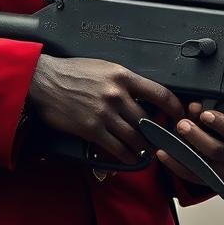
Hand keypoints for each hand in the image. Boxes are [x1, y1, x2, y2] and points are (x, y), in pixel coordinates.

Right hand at [27, 56, 182, 165]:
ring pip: (135, 137)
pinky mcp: (91, 129)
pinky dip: (127, 155)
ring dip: (143, 147)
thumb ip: (124, 81)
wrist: (43, 80)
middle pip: (148, 120)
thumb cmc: (72, 72)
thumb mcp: (104, 68)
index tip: (179, 115)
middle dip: (157, 132)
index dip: (174, 107)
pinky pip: (117, 148)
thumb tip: (142, 95)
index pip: (160, 93)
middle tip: (162, 139)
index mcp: (122, 76)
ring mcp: (105, 113)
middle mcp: (117, 95)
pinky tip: (130, 156)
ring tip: (146, 150)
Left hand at [156, 101, 223, 184]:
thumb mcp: (219, 117)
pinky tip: (162, 153)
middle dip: (198, 136)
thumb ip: (206, 111)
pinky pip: (191, 175)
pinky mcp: (209, 180)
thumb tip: (194, 106)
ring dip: (185, 150)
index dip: (221, 122)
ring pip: (205, 164)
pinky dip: (175, 164)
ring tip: (170, 139)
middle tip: (182, 124)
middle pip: (218, 149)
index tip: (204, 114)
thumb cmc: (221, 129)